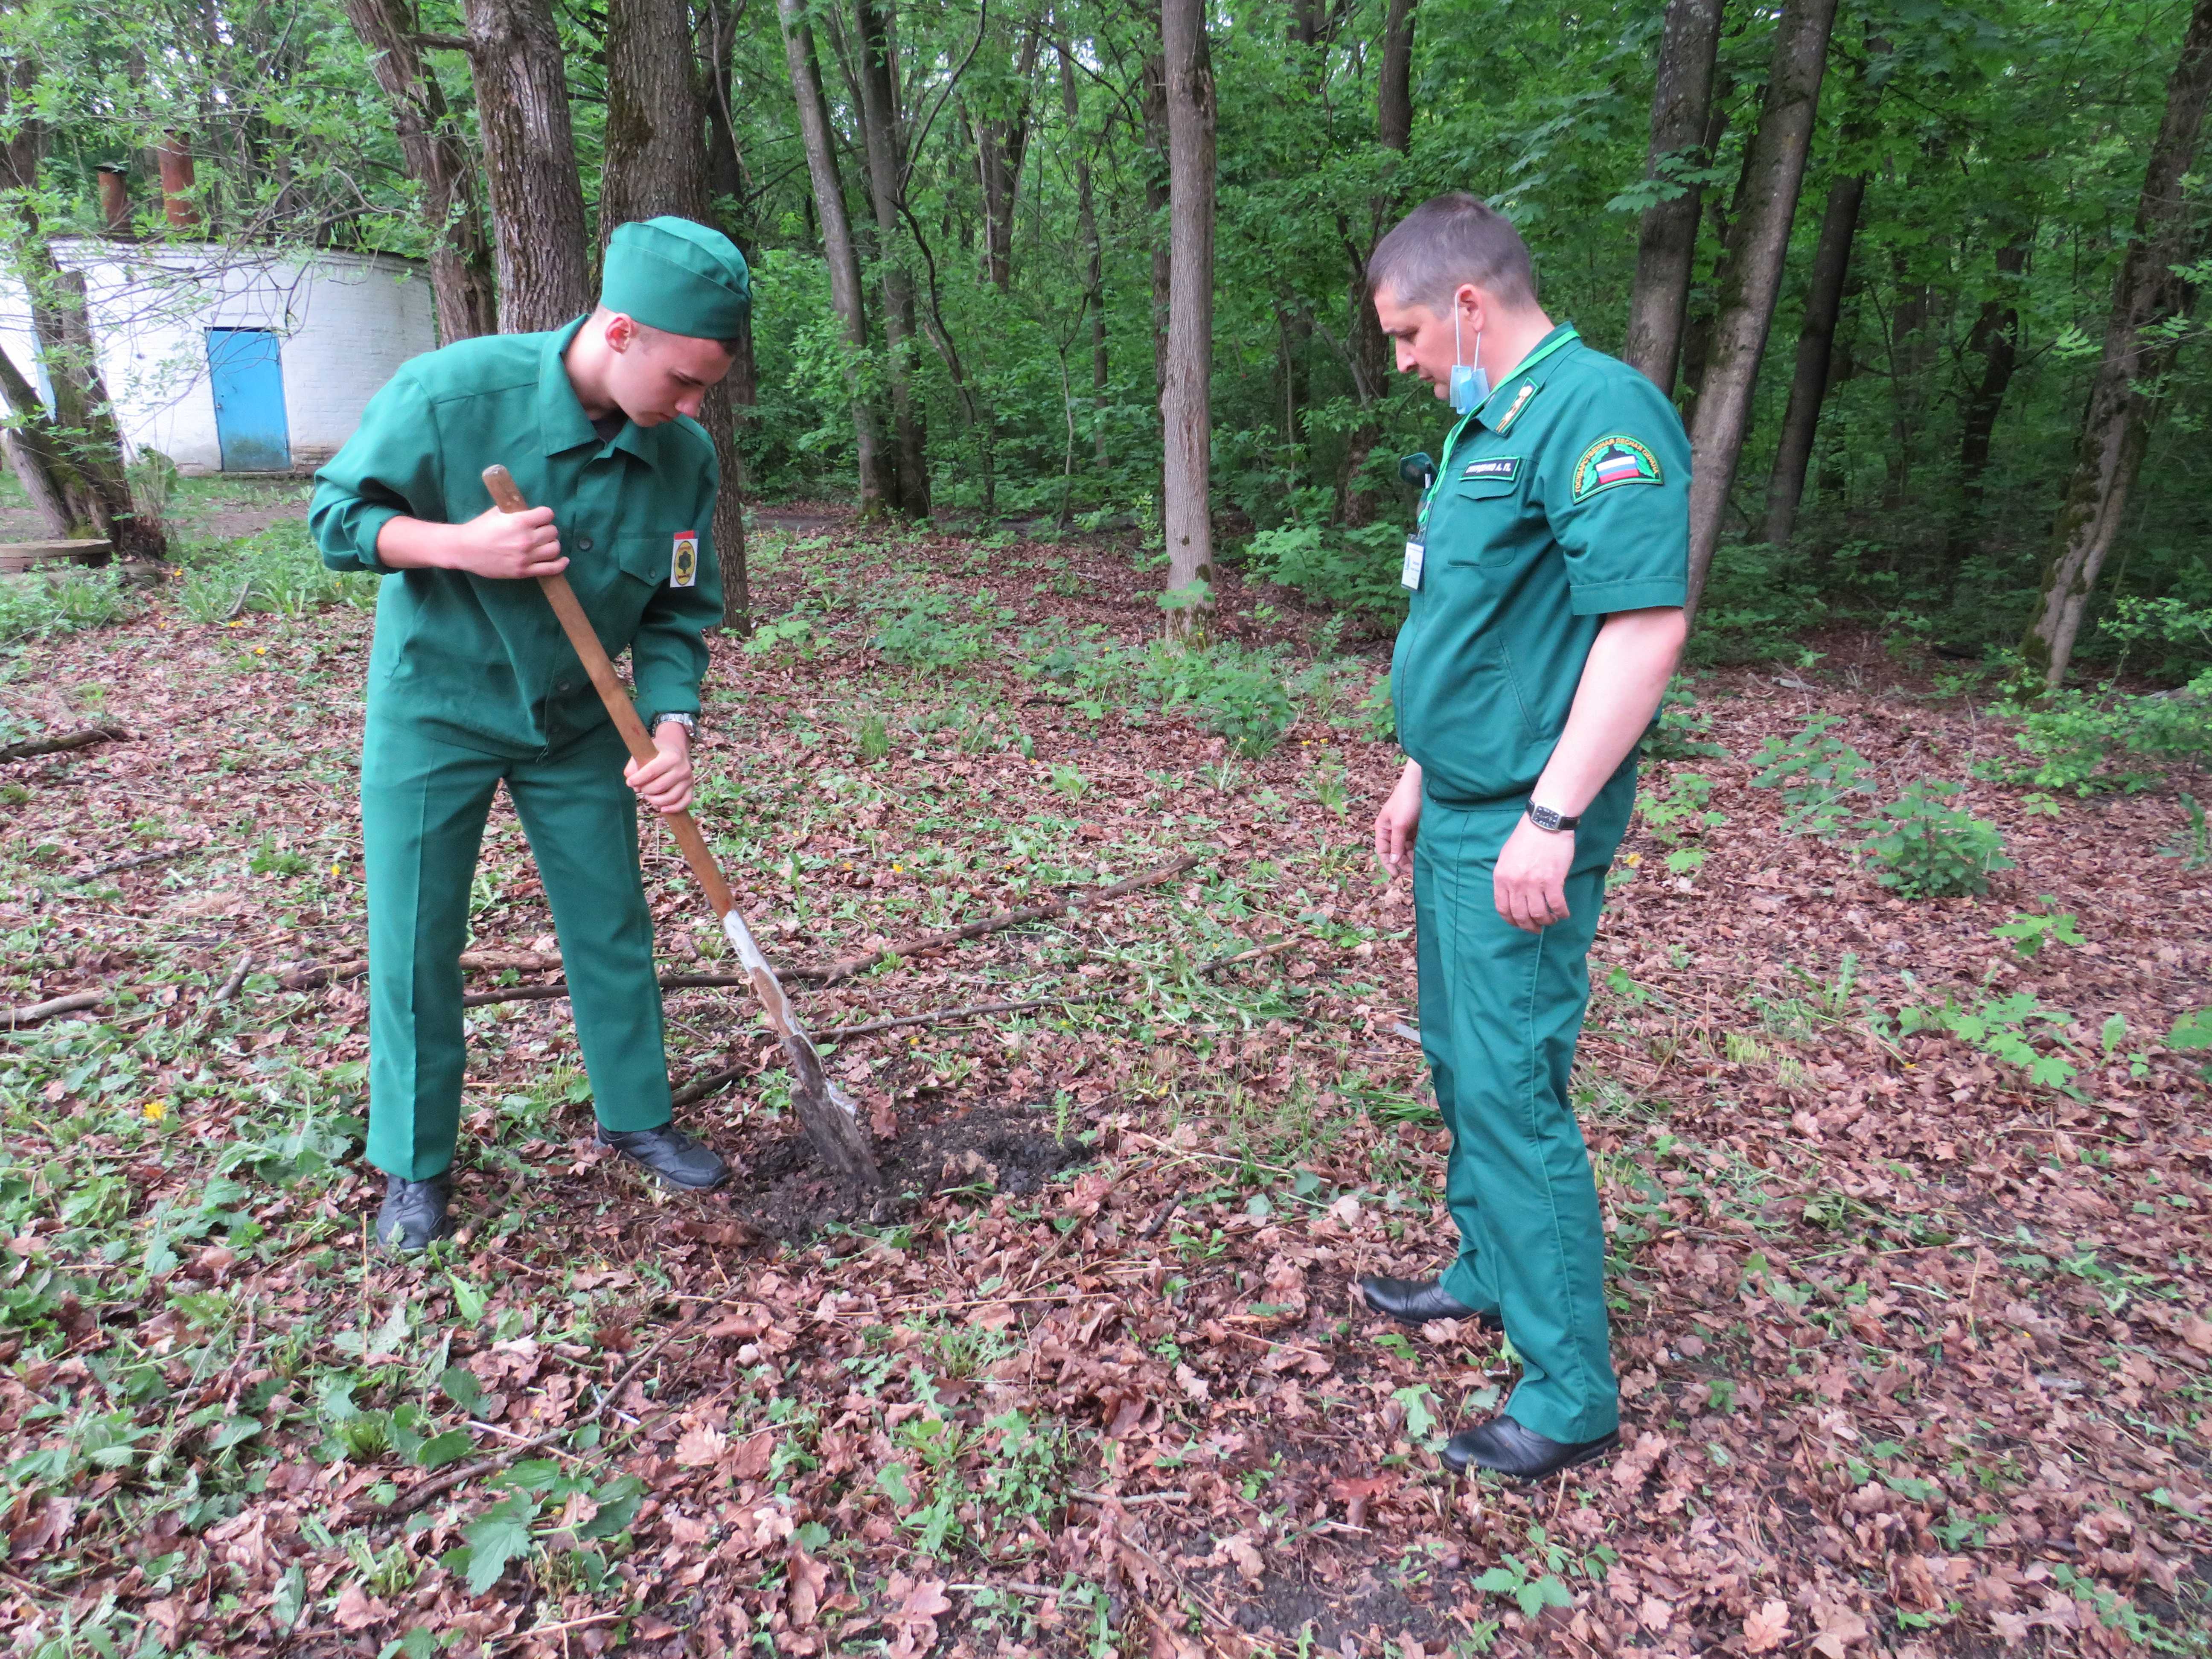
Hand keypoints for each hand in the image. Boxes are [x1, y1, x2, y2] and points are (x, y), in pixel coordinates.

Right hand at [452, 503, 567, 579]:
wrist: (464, 549)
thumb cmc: (480, 528)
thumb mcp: (498, 512)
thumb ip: (517, 511)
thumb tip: (532, 510)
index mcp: (520, 522)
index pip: (548, 514)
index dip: (544, 515)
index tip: (539, 517)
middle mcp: (526, 539)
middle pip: (552, 531)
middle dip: (546, 529)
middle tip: (538, 531)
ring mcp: (526, 557)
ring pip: (554, 548)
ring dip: (551, 544)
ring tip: (543, 543)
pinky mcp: (524, 571)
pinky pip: (550, 569)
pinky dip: (560, 564)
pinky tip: (563, 560)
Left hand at [624, 723, 693, 814]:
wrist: (676, 749)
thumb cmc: (657, 751)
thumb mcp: (644, 752)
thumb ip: (634, 767)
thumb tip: (634, 787)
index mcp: (670, 757)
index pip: (651, 772)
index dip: (637, 779)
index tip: (630, 782)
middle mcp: (682, 769)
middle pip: (659, 787)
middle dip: (645, 790)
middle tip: (641, 788)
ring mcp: (688, 779)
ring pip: (671, 798)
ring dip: (655, 800)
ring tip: (648, 796)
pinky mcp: (691, 788)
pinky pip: (685, 802)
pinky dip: (673, 808)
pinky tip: (663, 809)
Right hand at [1374, 761, 1423, 874]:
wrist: (1421, 783)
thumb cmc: (1406, 801)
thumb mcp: (1400, 825)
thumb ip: (1396, 844)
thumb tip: (1393, 862)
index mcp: (1382, 828)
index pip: (1383, 851)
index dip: (1388, 864)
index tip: (1397, 876)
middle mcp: (1391, 830)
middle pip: (1395, 852)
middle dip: (1402, 862)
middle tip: (1413, 873)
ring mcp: (1404, 828)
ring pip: (1406, 848)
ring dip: (1411, 858)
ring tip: (1420, 867)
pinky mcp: (1415, 826)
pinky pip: (1415, 842)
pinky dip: (1418, 850)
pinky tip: (1424, 857)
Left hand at [1494, 815, 1573, 931]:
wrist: (1545, 824)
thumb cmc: (1526, 838)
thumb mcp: (1506, 857)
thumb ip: (1507, 877)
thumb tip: (1512, 895)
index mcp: (1501, 878)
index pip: (1503, 908)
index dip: (1512, 921)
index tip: (1520, 924)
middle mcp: (1515, 884)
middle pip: (1520, 915)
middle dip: (1529, 926)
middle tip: (1537, 928)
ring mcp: (1533, 884)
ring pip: (1539, 914)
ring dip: (1546, 921)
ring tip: (1551, 920)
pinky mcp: (1553, 881)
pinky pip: (1557, 906)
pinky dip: (1561, 913)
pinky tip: (1564, 914)